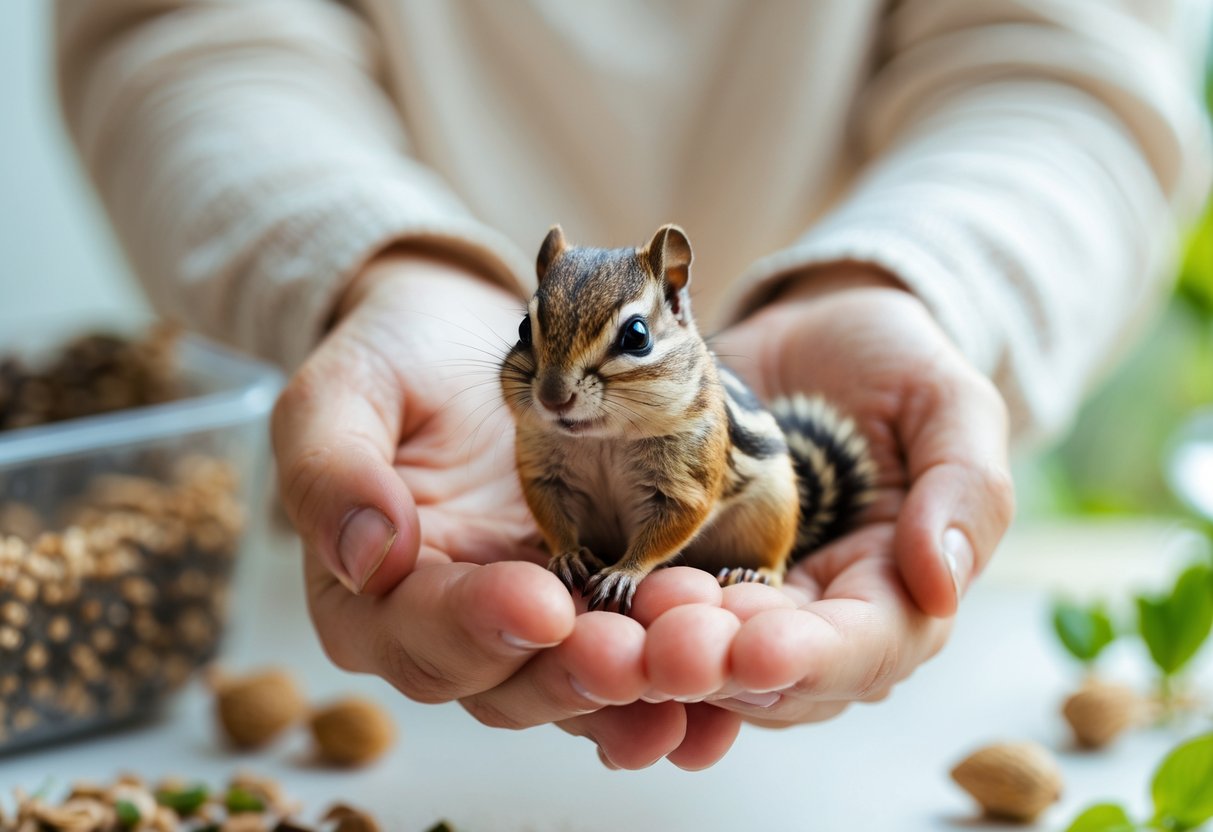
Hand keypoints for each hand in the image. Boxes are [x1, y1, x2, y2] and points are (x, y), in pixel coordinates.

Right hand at [270, 252, 740, 768]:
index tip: (539, 603)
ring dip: (636, 686)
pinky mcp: (592, 603)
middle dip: (571, 674)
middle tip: (631, 650)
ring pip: (577, 685)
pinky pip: (630, 652)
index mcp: (370, 598)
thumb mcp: (341, 390)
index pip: (417, 636)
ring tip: (694, 658)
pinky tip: (721, 674)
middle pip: (505, 686)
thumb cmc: (394, 358)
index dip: (475, 629)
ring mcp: (528, 623)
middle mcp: (450, 631)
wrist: (466, 340)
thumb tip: (367, 555)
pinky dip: (674, 672)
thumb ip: (331, 469)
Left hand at [652, 266, 1015, 724]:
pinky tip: (577, 608)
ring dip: (651, 657)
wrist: (809, 333)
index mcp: (893, 594)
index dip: (810, 658)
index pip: (861, 649)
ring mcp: (740, 600)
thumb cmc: (893, 365)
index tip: (758, 647)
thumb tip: (942, 585)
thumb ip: (965, 489)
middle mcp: (813, 618)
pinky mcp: (680, 569)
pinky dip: (614, 619)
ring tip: (608, 636)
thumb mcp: (950, 406)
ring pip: (698, 657)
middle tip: (659, 648)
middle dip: (711, 666)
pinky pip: (644, 613)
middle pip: (766, 673)